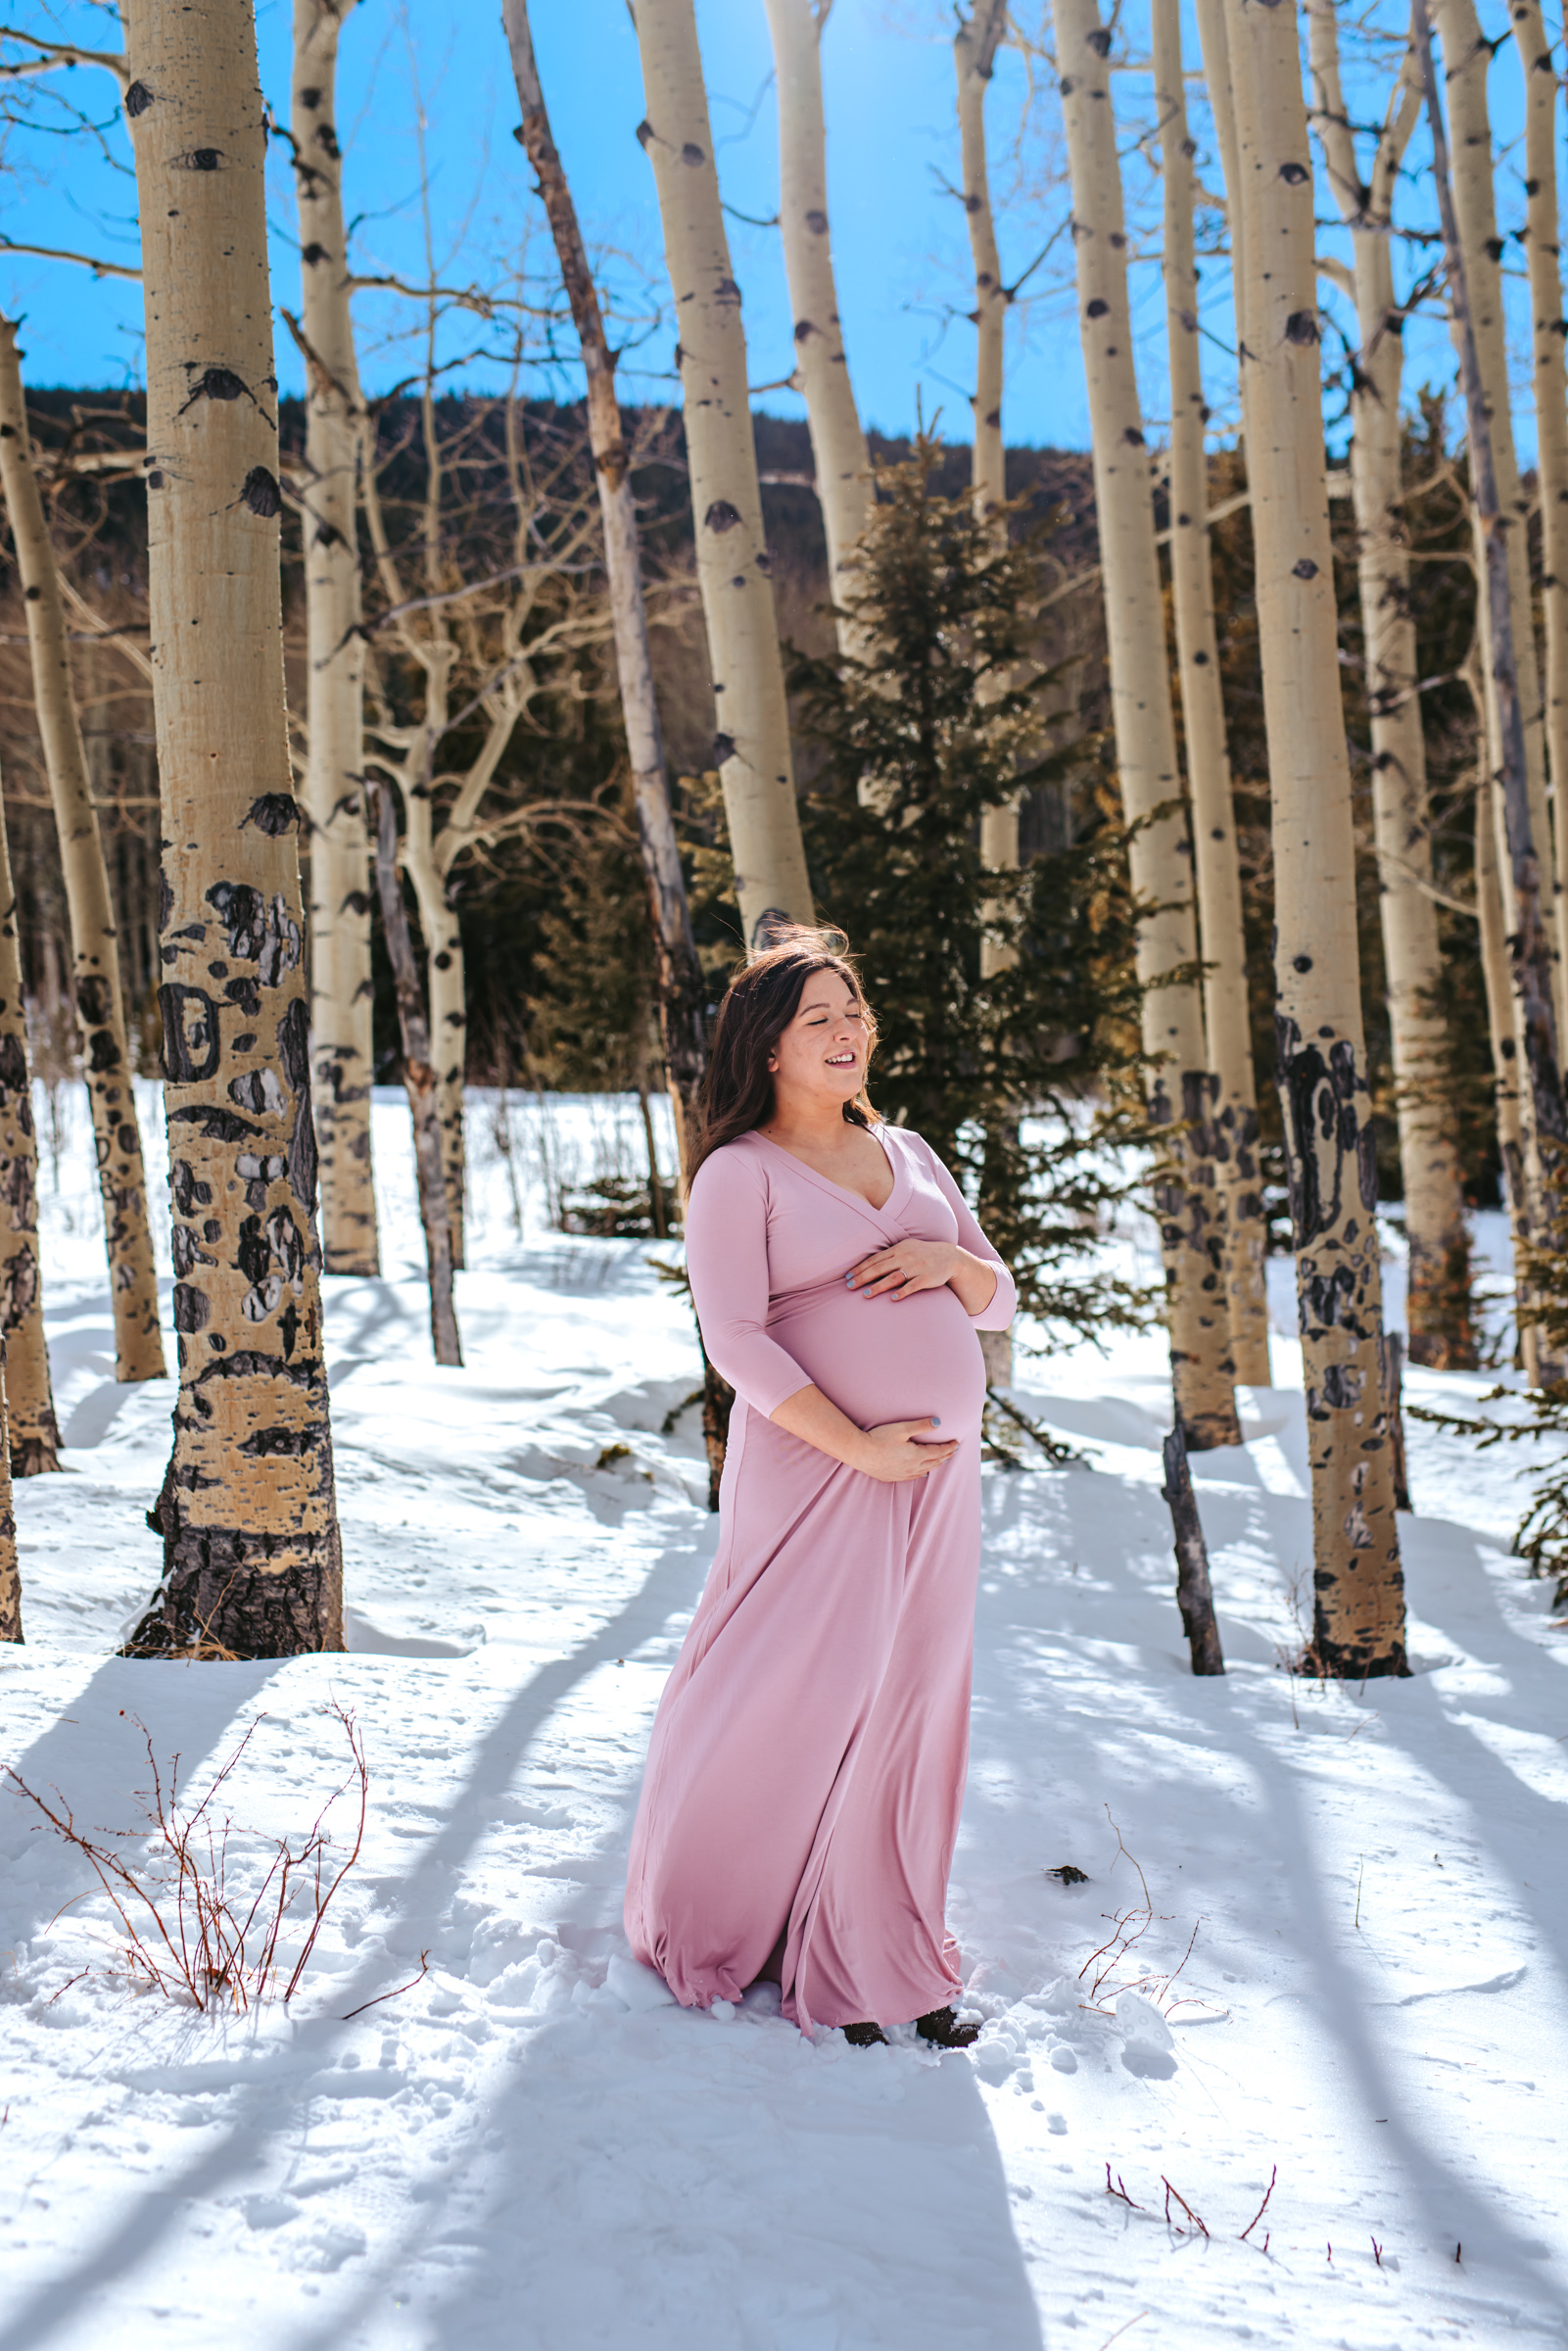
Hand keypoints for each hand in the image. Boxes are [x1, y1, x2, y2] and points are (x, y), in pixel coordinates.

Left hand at [846, 1240, 960, 1301]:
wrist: (950, 1257)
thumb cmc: (923, 1254)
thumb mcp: (907, 1248)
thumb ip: (890, 1255)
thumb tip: (869, 1264)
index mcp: (899, 1249)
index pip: (875, 1259)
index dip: (860, 1268)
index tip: (847, 1276)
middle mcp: (906, 1257)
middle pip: (880, 1268)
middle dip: (863, 1277)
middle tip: (849, 1286)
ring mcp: (916, 1267)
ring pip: (893, 1278)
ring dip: (878, 1286)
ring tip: (865, 1294)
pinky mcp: (926, 1278)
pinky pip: (912, 1286)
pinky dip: (902, 1292)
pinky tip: (892, 1298)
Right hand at [853, 1418, 959, 1481]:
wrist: (859, 1453)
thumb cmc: (879, 1438)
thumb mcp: (902, 1428)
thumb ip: (921, 1425)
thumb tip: (938, 1422)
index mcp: (917, 1456)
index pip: (939, 1452)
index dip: (949, 1447)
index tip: (956, 1442)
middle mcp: (913, 1468)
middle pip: (935, 1462)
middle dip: (946, 1456)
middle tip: (953, 1450)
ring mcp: (903, 1474)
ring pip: (926, 1471)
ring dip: (936, 1465)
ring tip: (942, 1460)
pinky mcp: (893, 1477)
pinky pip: (914, 1476)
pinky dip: (923, 1472)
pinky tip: (923, 1472)